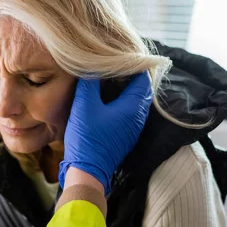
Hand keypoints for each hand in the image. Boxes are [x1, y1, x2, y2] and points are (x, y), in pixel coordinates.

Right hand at [59, 72, 152, 193]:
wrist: (87, 171)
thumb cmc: (87, 137)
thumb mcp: (84, 105)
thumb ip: (90, 83)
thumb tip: (93, 67)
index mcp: (133, 107)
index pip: (142, 77)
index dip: (132, 64)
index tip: (118, 55)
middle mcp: (139, 117)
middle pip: (140, 89)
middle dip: (128, 76)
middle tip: (111, 65)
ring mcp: (133, 128)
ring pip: (134, 102)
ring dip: (123, 90)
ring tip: (106, 80)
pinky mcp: (124, 136)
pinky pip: (127, 113)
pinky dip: (119, 102)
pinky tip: (104, 100)